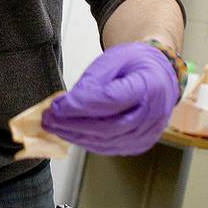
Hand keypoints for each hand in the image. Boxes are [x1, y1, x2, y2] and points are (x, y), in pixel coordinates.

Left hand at [41, 42, 179, 155]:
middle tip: (48, 120)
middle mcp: (153, 114)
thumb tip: (67, 103)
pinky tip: (72, 134)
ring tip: (54, 127)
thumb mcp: (113, 59)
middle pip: (108, 127)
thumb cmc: (136, 64)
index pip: (110, 100)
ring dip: (76, 137)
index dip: (79, 106)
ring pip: (107, 142)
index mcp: (148, 86)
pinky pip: (111, 148)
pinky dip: (89, 142)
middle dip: (73, 125)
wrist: (159, 74)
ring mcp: (149, 132)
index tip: (56, 106)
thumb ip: (92, 81)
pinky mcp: (141, 143)